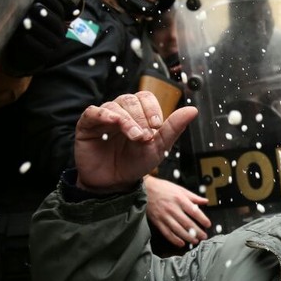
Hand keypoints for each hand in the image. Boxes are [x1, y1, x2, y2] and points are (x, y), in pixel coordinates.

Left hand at [1, 0, 71, 76]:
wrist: (24, 49)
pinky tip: (21, 36)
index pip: (58, 5)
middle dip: (41, 12)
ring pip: (46, 33)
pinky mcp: (46, 56)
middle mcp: (60, 31)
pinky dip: (29, 41)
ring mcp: (55, 44)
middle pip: (53, 19)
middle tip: (30, 8)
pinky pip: (38, 48)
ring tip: (24, 21)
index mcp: (59, 17)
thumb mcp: (32, 10)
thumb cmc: (28, 24)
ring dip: (33, 26)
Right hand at [74, 92, 197, 192]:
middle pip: (131, 100)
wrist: (115, 183)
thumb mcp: (158, 148)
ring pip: (115, 106)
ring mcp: (103, 117)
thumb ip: (174, 128)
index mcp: (138, 113)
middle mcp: (121, 112)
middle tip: (146, 137)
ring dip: (128, 120)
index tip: (158, 126)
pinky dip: (104, 114)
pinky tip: (113, 122)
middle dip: (141, 117)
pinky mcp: (87, 126)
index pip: (145, 97)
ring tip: (136, 137)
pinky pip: (93, 112)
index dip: (153, 109)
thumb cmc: (135, 163)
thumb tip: (193, 110)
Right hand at [144, 176, 211, 246]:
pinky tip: (181, 243)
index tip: (208, 224)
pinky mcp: (157, 222)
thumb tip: (205, 201)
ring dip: (188, 237)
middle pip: (187, 223)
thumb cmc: (163, 188)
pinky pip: (167, 233)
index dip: (202, 219)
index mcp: (179, 199)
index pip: (194, 211)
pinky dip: (174, 240)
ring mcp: (164, 216)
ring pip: (178, 230)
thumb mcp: (179, 189)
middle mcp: (172, 208)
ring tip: (195, 241)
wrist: (145, 189)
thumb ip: (193, 196)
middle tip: (204, 236)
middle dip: (197, 231)